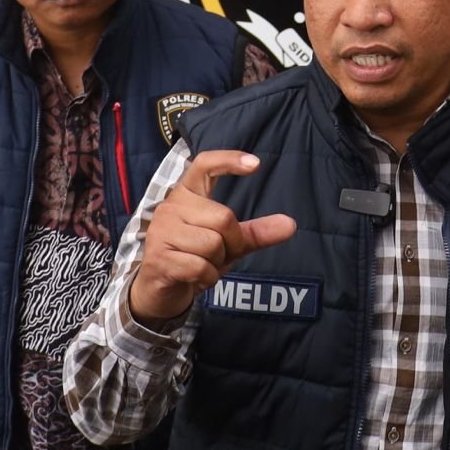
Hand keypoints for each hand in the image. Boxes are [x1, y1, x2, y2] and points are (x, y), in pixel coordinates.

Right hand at [129, 150, 295, 327]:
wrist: (159, 289)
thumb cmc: (194, 257)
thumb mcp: (228, 242)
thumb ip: (256, 232)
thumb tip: (290, 224)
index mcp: (187, 194)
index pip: (205, 165)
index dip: (229, 160)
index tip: (256, 164)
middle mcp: (171, 206)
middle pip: (224, 218)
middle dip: (231, 243)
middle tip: (217, 254)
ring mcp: (162, 231)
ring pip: (213, 244)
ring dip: (217, 263)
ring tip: (201, 264)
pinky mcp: (159, 257)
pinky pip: (201, 268)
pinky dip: (207, 278)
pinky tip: (195, 277)